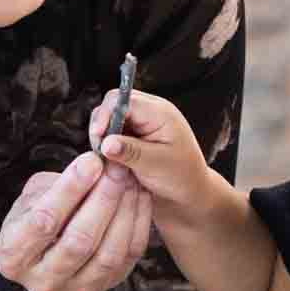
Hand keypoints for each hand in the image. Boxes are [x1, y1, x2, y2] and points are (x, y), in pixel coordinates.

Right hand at [0, 151, 152, 290]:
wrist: (46, 252)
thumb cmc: (37, 215)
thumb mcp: (34, 196)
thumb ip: (58, 185)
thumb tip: (95, 166)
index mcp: (12, 255)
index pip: (43, 222)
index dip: (70, 189)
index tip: (91, 161)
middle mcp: (42, 281)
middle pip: (79, 242)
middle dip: (103, 199)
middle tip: (117, 168)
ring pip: (107, 254)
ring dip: (124, 211)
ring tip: (130, 179)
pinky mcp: (103, 289)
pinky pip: (128, 257)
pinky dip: (137, 223)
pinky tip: (139, 196)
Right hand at [89, 88, 211, 218]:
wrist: (191, 190)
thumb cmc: (182, 177)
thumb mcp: (156, 164)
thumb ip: (130, 151)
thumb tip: (105, 143)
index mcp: (159, 113)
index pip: (123, 100)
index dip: (106, 115)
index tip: (98, 137)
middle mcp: (150, 112)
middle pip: (113, 104)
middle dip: (102, 125)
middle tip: (100, 150)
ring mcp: (143, 122)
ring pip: (111, 118)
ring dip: (104, 136)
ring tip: (107, 157)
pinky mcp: (136, 133)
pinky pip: (115, 131)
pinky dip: (109, 143)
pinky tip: (112, 159)